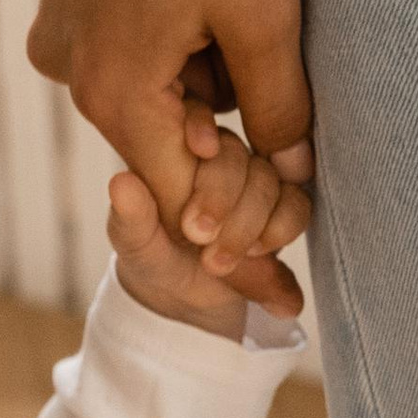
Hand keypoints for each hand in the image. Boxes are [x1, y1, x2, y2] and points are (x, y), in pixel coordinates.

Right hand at [29, 0, 313, 313]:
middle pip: (168, 145)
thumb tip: (297, 171)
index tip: (285, 285)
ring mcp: (62, 24)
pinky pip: (139, 43)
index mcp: (113, 90)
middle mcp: (68, 68)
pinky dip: (186, 37)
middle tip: (302, 153)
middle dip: (235, 147)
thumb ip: (282, 106)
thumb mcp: (266, 11)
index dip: (242, 239)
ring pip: (159, 90)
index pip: (184, 201)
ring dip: (214, 77)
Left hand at [106, 106, 305, 337]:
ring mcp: (254, 179)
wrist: (186, 298)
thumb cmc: (153, 260)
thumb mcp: (135, 246)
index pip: (195, 119)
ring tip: (218, 262)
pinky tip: (256, 254)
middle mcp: (219, 156)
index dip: (201, 128)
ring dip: (248, 222)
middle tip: (198, 237)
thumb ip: (131, 219)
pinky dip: (280, 229)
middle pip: (237, 155)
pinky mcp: (282, 206)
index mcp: (177, 150)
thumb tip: (121, 184)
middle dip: (222, 197)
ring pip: (269, 179)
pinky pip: (296, 204)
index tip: (201, 150)